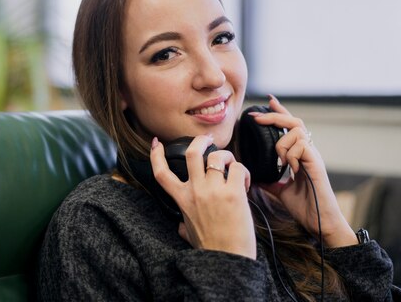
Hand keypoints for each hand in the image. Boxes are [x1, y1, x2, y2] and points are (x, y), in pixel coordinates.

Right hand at [150, 135, 256, 258]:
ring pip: (217, 156)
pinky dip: (242, 171)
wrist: (229, 261)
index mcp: (182, 200)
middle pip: (192, 153)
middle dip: (200, 141)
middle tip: (208, 140)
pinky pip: (238, 168)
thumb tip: (180, 227)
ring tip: (232, 166)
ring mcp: (214, 190)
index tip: (156, 143)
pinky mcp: (233, 193)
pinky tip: (245, 183)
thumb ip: (183, 224)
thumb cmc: (212, 249)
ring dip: (226, 156)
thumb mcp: (189, 233)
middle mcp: (195, 191)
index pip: (161, 173)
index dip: (155, 154)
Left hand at [249, 95, 356, 247]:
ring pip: (296, 132)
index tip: (268, 101)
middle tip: (256, 117)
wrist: (320, 223)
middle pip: (294, 122)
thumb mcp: (280, 190)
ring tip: (280, 162)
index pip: (290, 127)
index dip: (280, 112)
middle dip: (274, 116)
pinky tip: (290, 168)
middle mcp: (308, 152)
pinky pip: (302, 146)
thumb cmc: (305, 207)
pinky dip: (291, 154)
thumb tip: (253, 176)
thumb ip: (270, 180)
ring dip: (282, 143)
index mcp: (300, 155)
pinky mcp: (316, 163)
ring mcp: (313, 156)